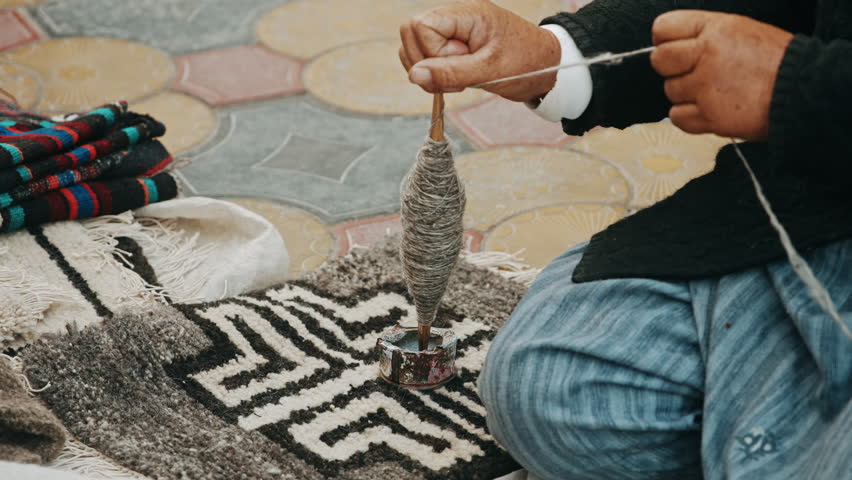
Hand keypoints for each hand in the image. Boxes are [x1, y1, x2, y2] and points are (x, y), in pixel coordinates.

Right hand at [399, 0, 559, 101]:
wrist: (546, 68)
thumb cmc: (526, 64)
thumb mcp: (489, 71)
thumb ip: (450, 73)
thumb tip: (414, 75)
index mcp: (467, 14)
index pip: (421, 26)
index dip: (432, 52)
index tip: (461, 63)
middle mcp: (456, 18)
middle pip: (411, 33)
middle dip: (426, 62)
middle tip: (456, 76)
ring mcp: (452, 32)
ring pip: (414, 47)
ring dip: (429, 72)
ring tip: (459, 80)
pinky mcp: (452, 47)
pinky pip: (425, 58)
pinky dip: (434, 76)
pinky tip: (455, 81)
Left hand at [651, 10, 793, 140]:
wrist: (802, 91)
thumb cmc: (776, 62)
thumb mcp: (741, 31)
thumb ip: (705, 35)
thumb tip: (673, 45)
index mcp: (715, 28)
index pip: (663, 28)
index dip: (665, 41)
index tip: (675, 49)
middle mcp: (707, 54)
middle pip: (659, 60)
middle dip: (671, 68)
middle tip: (693, 73)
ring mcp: (705, 86)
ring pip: (670, 91)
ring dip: (687, 95)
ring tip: (715, 92)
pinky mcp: (708, 115)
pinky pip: (677, 117)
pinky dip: (690, 117)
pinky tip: (711, 109)